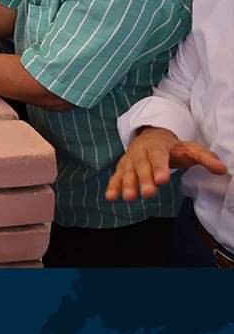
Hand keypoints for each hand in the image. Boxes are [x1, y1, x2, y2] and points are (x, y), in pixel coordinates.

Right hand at [105, 127, 227, 202]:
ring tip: (129, 198)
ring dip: (127, 184)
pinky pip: (116, 176)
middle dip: (144, 180)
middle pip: (141, 166)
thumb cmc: (173, 147)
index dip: (159, 167)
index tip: (162, 180)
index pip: (158, 156)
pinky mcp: (123, 167)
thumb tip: (222, 169)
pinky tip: (110, 197)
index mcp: (157, 145)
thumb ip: (205, 158)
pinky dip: (112, 186)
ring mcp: (130, 159)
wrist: (151, 135)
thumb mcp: (190, 148)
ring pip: (127, 172)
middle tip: (148, 193)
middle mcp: (140, 151)